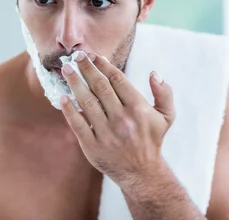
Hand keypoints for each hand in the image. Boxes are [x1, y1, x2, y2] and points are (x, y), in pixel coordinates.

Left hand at [60, 52, 174, 187]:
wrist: (141, 173)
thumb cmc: (151, 140)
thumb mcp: (166, 117)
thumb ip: (164, 93)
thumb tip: (154, 73)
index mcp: (138, 109)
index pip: (117, 80)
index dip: (104, 65)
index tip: (93, 55)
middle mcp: (122, 119)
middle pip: (100, 87)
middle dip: (87, 68)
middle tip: (76, 55)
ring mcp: (106, 133)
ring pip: (87, 102)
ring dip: (75, 83)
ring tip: (66, 70)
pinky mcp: (92, 146)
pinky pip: (78, 124)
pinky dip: (69, 110)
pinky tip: (62, 97)